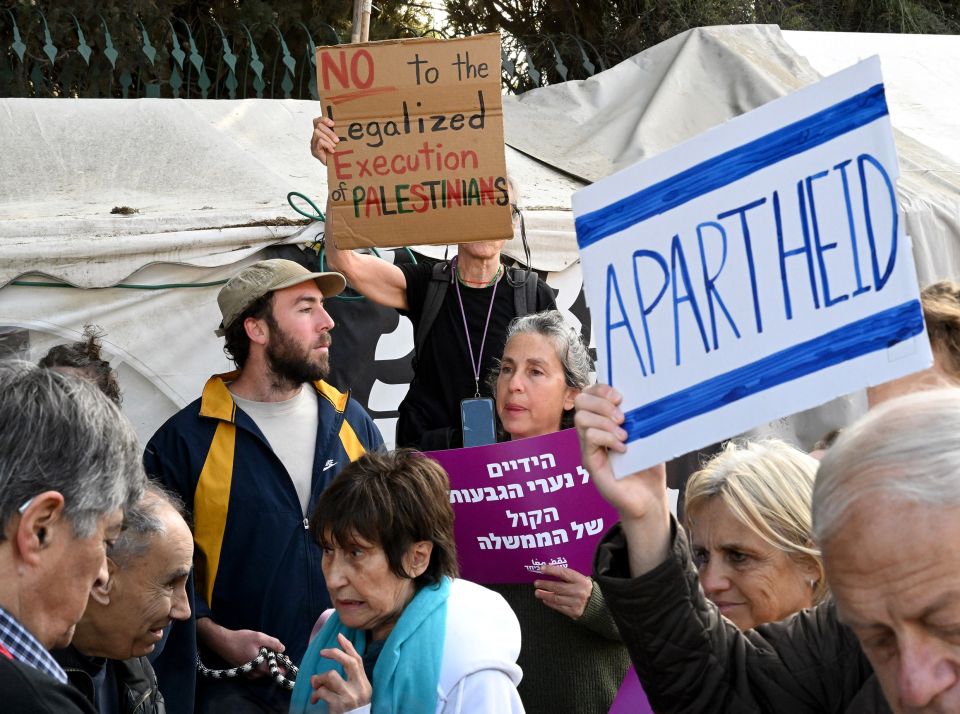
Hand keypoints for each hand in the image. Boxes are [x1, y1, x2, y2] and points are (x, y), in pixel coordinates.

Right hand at [197, 619, 284, 677]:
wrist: (223, 642)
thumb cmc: (241, 640)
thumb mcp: (260, 637)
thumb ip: (273, 643)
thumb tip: (283, 649)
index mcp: (261, 668)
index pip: (278, 672)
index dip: (284, 664)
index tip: (283, 655)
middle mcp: (255, 675)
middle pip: (271, 671)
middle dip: (275, 661)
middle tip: (274, 649)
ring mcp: (249, 674)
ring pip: (264, 670)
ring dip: (267, 661)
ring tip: (264, 649)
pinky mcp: (244, 672)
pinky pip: (257, 670)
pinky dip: (260, 663)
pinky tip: (257, 653)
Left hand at [309, 633, 371, 712]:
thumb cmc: (353, 709)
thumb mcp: (357, 692)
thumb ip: (350, 677)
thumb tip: (336, 658)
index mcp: (364, 684)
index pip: (357, 660)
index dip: (348, 647)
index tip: (339, 636)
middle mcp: (359, 689)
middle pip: (348, 662)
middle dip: (334, 653)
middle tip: (322, 652)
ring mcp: (349, 697)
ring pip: (331, 675)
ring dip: (319, 678)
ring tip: (316, 684)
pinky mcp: (338, 706)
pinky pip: (322, 691)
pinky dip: (315, 694)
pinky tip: (315, 699)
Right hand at [311, 116, 339, 164]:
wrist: (337, 166)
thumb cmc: (338, 153)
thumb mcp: (337, 140)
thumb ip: (336, 133)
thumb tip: (343, 124)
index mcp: (320, 133)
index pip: (317, 121)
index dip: (324, 120)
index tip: (333, 124)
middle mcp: (315, 137)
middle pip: (318, 126)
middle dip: (329, 132)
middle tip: (337, 140)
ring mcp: (313, 144)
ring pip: (317, 133)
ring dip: (328, 139)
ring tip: (335, 145)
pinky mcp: (314, 151)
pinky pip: (319, 142)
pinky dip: (327, 145)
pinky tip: (332, 150)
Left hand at [534, 566, 592, 619]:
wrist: (601, 606)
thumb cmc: (588, 591)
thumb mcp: (583, 580)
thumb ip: (571, 578)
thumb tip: (552, 572)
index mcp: (581, 580)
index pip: (564, 573)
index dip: (552, 570)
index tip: (542, 569)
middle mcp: (579, 591)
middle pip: (558, 587)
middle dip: (545, 585)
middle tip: (536, 583)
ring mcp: (576, 602)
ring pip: (556, 598)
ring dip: (545, 595)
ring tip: (537, 593)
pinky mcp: (574, 612)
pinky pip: (559, 607)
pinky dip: (551, 603)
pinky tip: (545, 600)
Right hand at [574, 384, 665, 520]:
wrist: (649, 499)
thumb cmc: (648, 467)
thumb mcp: (647, 435)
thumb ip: (641, 416)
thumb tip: (649, 395)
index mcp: (603, 421)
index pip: (590, 393)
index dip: (601, 389)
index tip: (621, 396)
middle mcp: (592, 432)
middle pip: (581, 401)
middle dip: (602, 403)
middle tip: (622, 417)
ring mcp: (589, 448)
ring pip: (581, 419)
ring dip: (605, 422)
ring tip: (624, 435)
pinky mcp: (590, 463)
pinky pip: (589, 439)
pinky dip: (607, 438)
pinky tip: (623, 448)